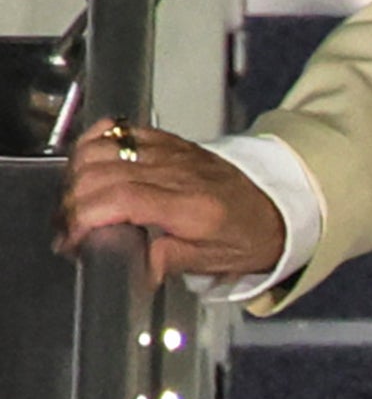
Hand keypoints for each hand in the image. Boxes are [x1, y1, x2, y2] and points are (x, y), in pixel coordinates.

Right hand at [56, 119, 288, 282]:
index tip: (70, 240)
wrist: (277, 204)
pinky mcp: (168, 140)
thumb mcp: (211, 260)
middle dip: (71, 203)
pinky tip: (85, 167)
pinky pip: (119, 129)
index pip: (123, 198)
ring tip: (74, 205)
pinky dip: (92, 144)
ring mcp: (171, 151)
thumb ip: (166, 261)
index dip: (84, 216)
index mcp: (191, 206)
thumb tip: (131, 268)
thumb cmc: (245, 235)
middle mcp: (178, 171)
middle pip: (102, 172)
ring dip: (75, 175)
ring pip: (103, 148)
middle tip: (67, 231)